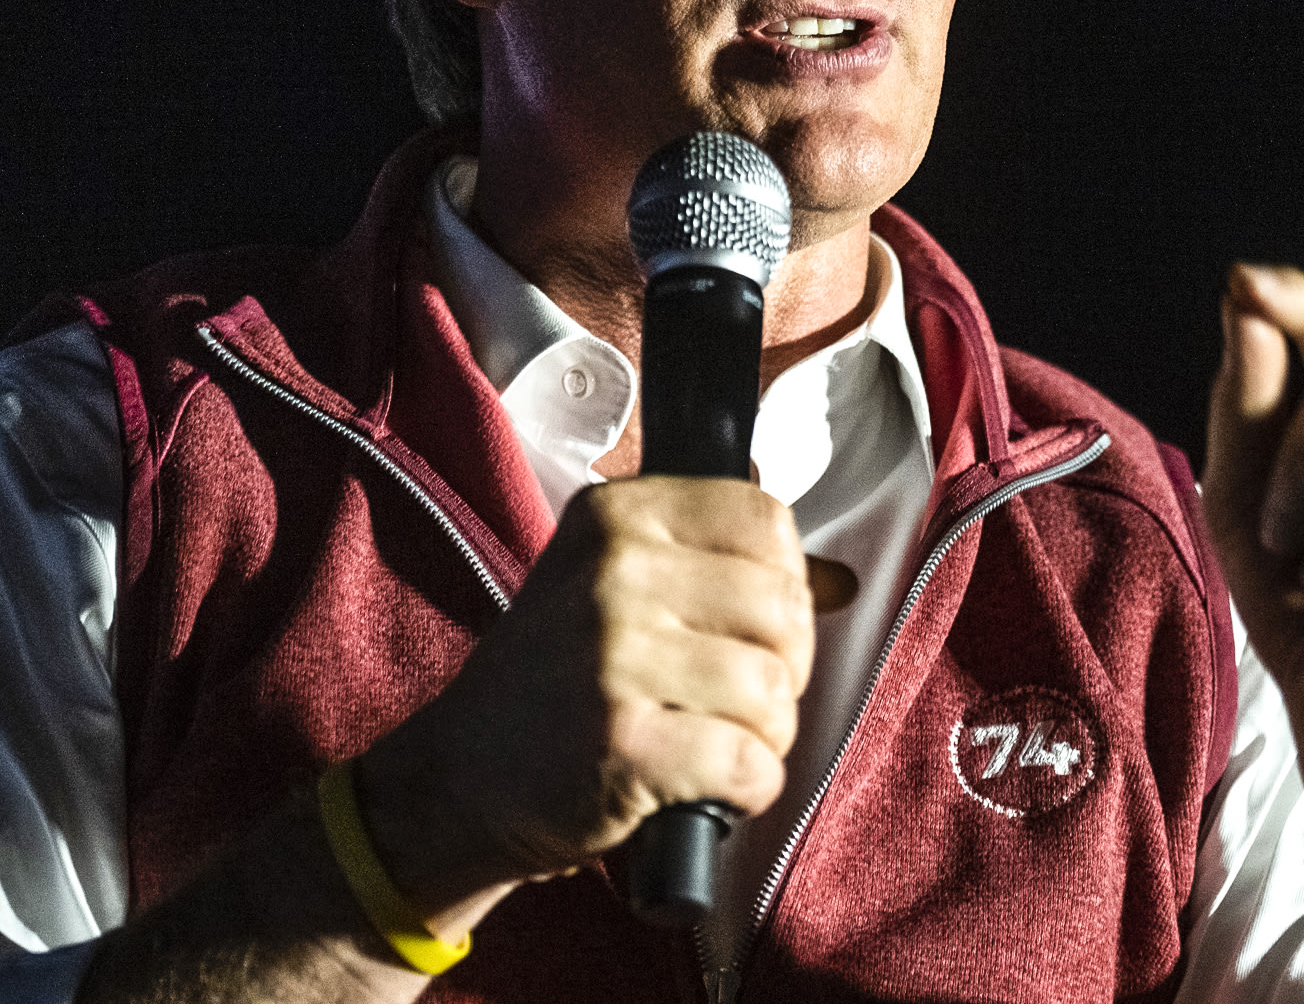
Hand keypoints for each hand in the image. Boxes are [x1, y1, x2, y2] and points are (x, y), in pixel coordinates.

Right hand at [354, 477, 816, 929]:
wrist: (463, 778)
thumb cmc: (558, 681)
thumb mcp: (621, 591)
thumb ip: (725, 570)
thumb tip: (841, 579)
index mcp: (615, 516)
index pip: (765, 519)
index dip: (784, 580)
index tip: (749, 623)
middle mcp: (613, 572)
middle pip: (783, 607)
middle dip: (782, 667)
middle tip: (733, 696)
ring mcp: (614, 657)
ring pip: (774, 689)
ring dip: (765, 734)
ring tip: (714, 741)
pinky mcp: (623, 744)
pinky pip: (750, 762)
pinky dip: (747, 787)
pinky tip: (708, 786)